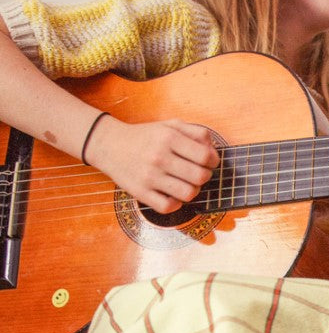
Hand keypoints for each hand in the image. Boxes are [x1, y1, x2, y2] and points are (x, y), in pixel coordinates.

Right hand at [86, 115, 219, 212]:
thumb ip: (196, 132)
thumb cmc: (146, 136)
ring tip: (187, 184)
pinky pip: (169, 207)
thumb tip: (214, 150)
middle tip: (198, 173)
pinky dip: (176, 204)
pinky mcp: (140, 193)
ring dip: (193, 191)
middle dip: (205, 176)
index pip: (206, 156)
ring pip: (188, 194)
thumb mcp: (170, 125)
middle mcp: (159, 156)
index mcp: (169, 137)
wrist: (109, 145)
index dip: (213, 161)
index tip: (209, 162)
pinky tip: (173, 194)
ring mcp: (149, 176)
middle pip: (200, 177)